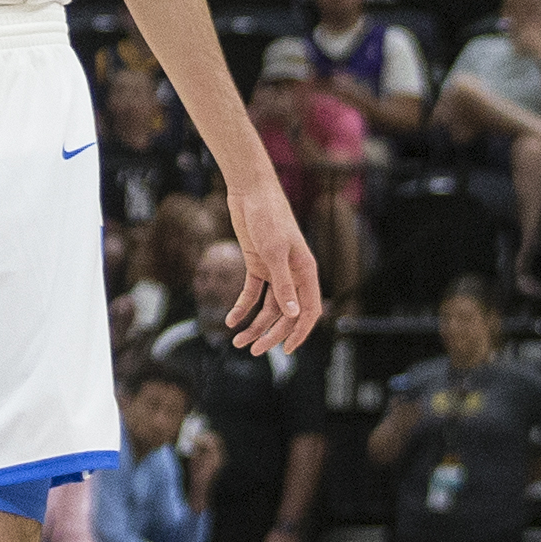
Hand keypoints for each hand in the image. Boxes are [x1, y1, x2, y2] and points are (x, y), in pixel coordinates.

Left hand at [220, 172, 322, 355]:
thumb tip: (294, 314)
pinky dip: (242, 307)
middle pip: (286, 314)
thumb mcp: (275, 252)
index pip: (309, 311)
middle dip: (271, 334)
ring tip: (237, 341)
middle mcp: (293, 274)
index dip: (300, 333)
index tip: (287, 351)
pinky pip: (252, 293)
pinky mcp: (257, 264)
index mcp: (306, 272)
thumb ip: (284, 284)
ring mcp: (275, 270)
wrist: (250, 191)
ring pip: (268, 307)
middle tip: (253, 351)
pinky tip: (231, 320)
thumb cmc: (268, 216)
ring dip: (255, 325)